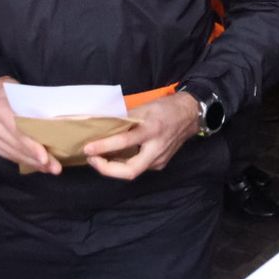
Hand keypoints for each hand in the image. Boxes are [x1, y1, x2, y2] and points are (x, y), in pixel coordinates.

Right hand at [0, 76, 60, 174]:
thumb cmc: (15, 93)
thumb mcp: (26, 94)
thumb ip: (37, 110)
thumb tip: (60, 128)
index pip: (17, 130)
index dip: (32, 146)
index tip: (45, 158)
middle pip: (16, 145)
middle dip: (37, 159)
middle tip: (55, 168)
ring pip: (13, 154)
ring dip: (32, 163)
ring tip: (49, 168)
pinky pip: (8, 156)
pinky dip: (24, 161)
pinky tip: (37, 164)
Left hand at [83, 91, 199, 179]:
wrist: (190, 115)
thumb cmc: (165, 108)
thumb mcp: (144, 107)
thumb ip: (125, 117)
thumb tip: (102, 123)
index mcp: (152, 130)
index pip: (125, 142)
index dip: (104, 147)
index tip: (88, 148)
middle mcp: (156, 148)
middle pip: (130, 171)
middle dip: (107, 169)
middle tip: (91, 159)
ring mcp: (160, 159)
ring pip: (133, 170)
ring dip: (113, 167)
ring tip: (98, 157)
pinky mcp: (160, 164)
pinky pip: (138, 167)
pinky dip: (124, 164)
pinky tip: (114, 157)